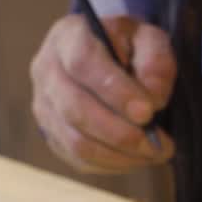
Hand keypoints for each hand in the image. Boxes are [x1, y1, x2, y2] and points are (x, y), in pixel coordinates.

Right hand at [30, 14, 175, 173]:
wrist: (105, 56)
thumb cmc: (128, 47)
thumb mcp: (148, 40)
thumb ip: (155, 61)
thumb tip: (152, 99)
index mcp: (68, 36)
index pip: (83, 63)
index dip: (115, 91)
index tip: (147, 113)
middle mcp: (46, 70)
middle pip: (75, 108)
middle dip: (120, 132)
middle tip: (157, 144)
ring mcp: (44, 104)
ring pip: (75, 141)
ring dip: (118, 154)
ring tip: (153, 154)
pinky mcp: (50, 132)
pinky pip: (77, 159)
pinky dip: (111, 164)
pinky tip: (136, 159)